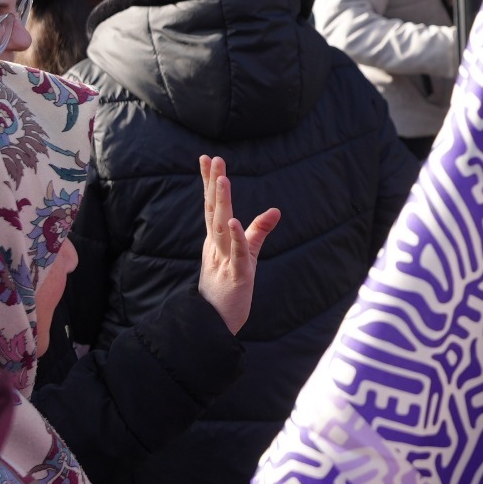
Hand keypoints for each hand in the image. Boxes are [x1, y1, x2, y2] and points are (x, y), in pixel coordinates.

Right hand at [197, 155, 279, 335]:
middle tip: (214, 159)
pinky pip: (236, 254)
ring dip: (222, 203)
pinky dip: (236, 237)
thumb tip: (275, 210)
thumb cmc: (229, 288)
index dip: (208, 182)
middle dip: (213, 184)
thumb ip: (258, 232)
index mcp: (215, 241)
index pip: (211, 206)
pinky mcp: (235, 276)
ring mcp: (223, 260)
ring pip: (221, 227)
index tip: (206, 158)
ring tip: (223, 180)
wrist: (215, 325)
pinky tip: (233, 220)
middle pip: (213, 210)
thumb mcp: (247, 255)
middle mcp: (216, 246)